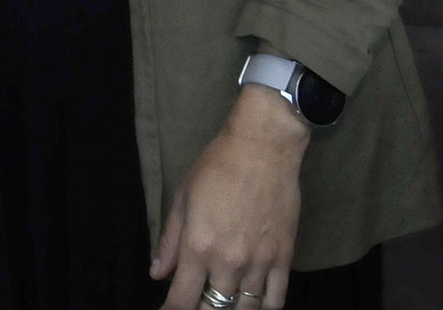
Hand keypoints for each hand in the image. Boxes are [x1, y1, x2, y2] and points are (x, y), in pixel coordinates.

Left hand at [152, 85, 309, 308]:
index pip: (183, 298)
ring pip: (246, 309)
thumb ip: (170, 242)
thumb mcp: (182, 200)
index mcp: (199, 247)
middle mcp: (229, 262)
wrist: (262, 149)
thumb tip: (158, 274)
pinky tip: (252, 305)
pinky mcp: (284, 258)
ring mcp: (260, 263)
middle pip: (214, 309)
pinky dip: (263, 308)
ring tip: (222, 305)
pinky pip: (276, 299)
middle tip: (195, 305)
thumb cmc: (216, 168)